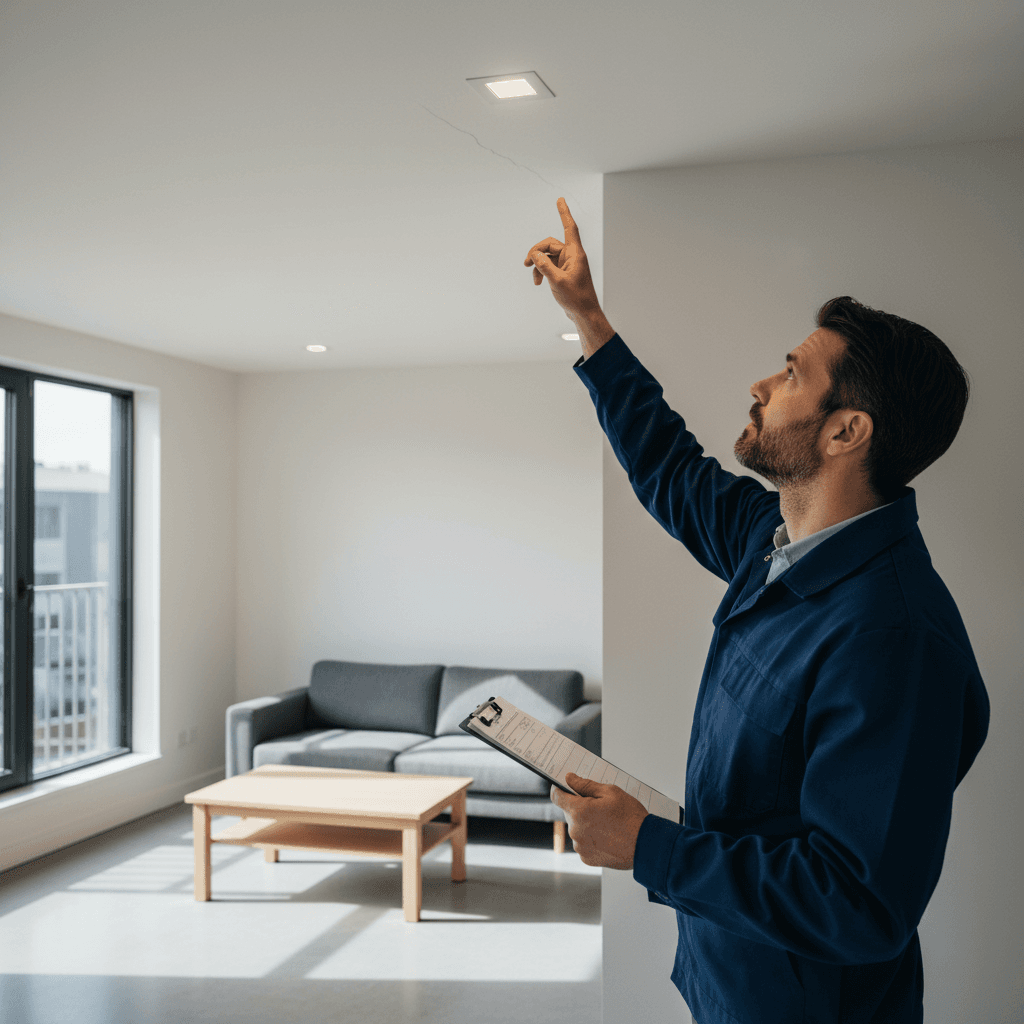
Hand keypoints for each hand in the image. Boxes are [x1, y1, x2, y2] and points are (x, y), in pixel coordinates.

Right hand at [525, 199, 613, 356]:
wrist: (584, 314)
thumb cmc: (576, 298)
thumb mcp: (557, 281)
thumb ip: (544, 266)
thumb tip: (534, 254)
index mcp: (575, 254)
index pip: (569, 227)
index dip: (564, 213)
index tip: (560, 199)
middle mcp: (572, 256)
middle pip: (550, 244)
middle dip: (537, 251)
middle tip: (526, 263)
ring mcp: (568, 264)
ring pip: (548, 256)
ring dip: (538, 265)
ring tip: (533, 278)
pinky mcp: (564, 272)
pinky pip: (549, 266)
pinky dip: (542, 272)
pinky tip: (538, 283)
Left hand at [550, 772, 648, 868]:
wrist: (645, 845)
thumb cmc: (631, 818)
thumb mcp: (611, 792)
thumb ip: (586, 785)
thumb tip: (570, 779)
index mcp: (579, 811)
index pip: (557, 796)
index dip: (560, 789)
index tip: (564, 787)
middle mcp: (575, 830)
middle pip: (569, 813)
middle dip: (580, 808)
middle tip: (600, 807)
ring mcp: (580, 846)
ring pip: (577, 829)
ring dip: (586, 824)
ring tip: (607, 824)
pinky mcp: (587, 858)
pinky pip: (583, 843)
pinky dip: (591, 839)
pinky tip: (607, 836)